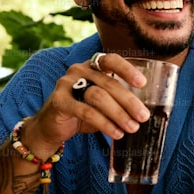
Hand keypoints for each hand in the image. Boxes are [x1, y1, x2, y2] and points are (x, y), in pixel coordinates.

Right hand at [20, 53, 150, 157]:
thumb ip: (118, 100)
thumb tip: (144, 111)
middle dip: (129, 102)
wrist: (50, 127)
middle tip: (143, 117)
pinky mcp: (59, 101)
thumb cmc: (82, 112)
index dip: (127, 70)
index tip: (142, 83)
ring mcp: (67, 84)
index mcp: (92, 66)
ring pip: (99, 96)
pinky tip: (116, 133)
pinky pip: (86, 111)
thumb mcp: (102, 103)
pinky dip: (104, 123)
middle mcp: (79, 70)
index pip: (111, 60)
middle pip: (109, 83)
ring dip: (119, 114)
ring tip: (132, 127)